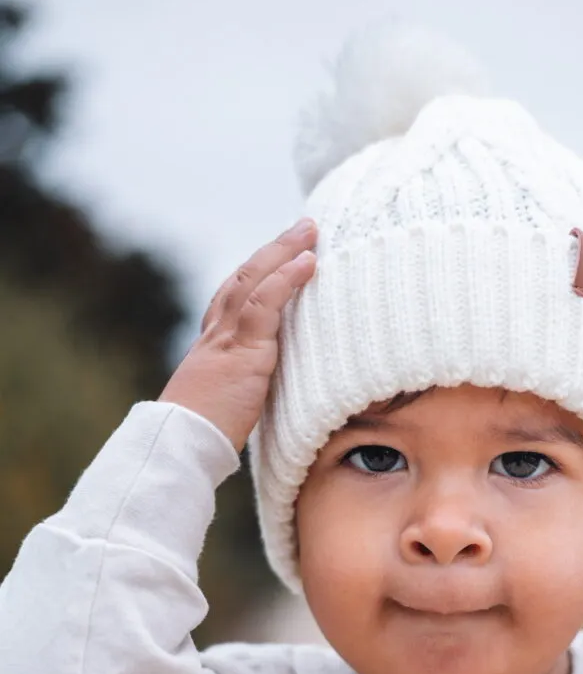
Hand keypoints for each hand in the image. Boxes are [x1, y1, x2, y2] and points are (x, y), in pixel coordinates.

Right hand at [158, 219, 317, 452]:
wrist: (181, 444)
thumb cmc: (202, 437)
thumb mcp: (226, 406)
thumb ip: (245, 391)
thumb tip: (265, 396)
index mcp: (212, 345)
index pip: (234, 297)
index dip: (258, 273)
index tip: (279, 257)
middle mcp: (217, 333)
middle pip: (245, 277)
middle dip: (274, 250)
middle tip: (301, 229)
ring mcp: (227, 337)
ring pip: (255, 279)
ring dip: (284, 250)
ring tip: (309, 231)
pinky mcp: (241, 349)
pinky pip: (265, 302)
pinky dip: (286, 278)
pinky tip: (307, 262)